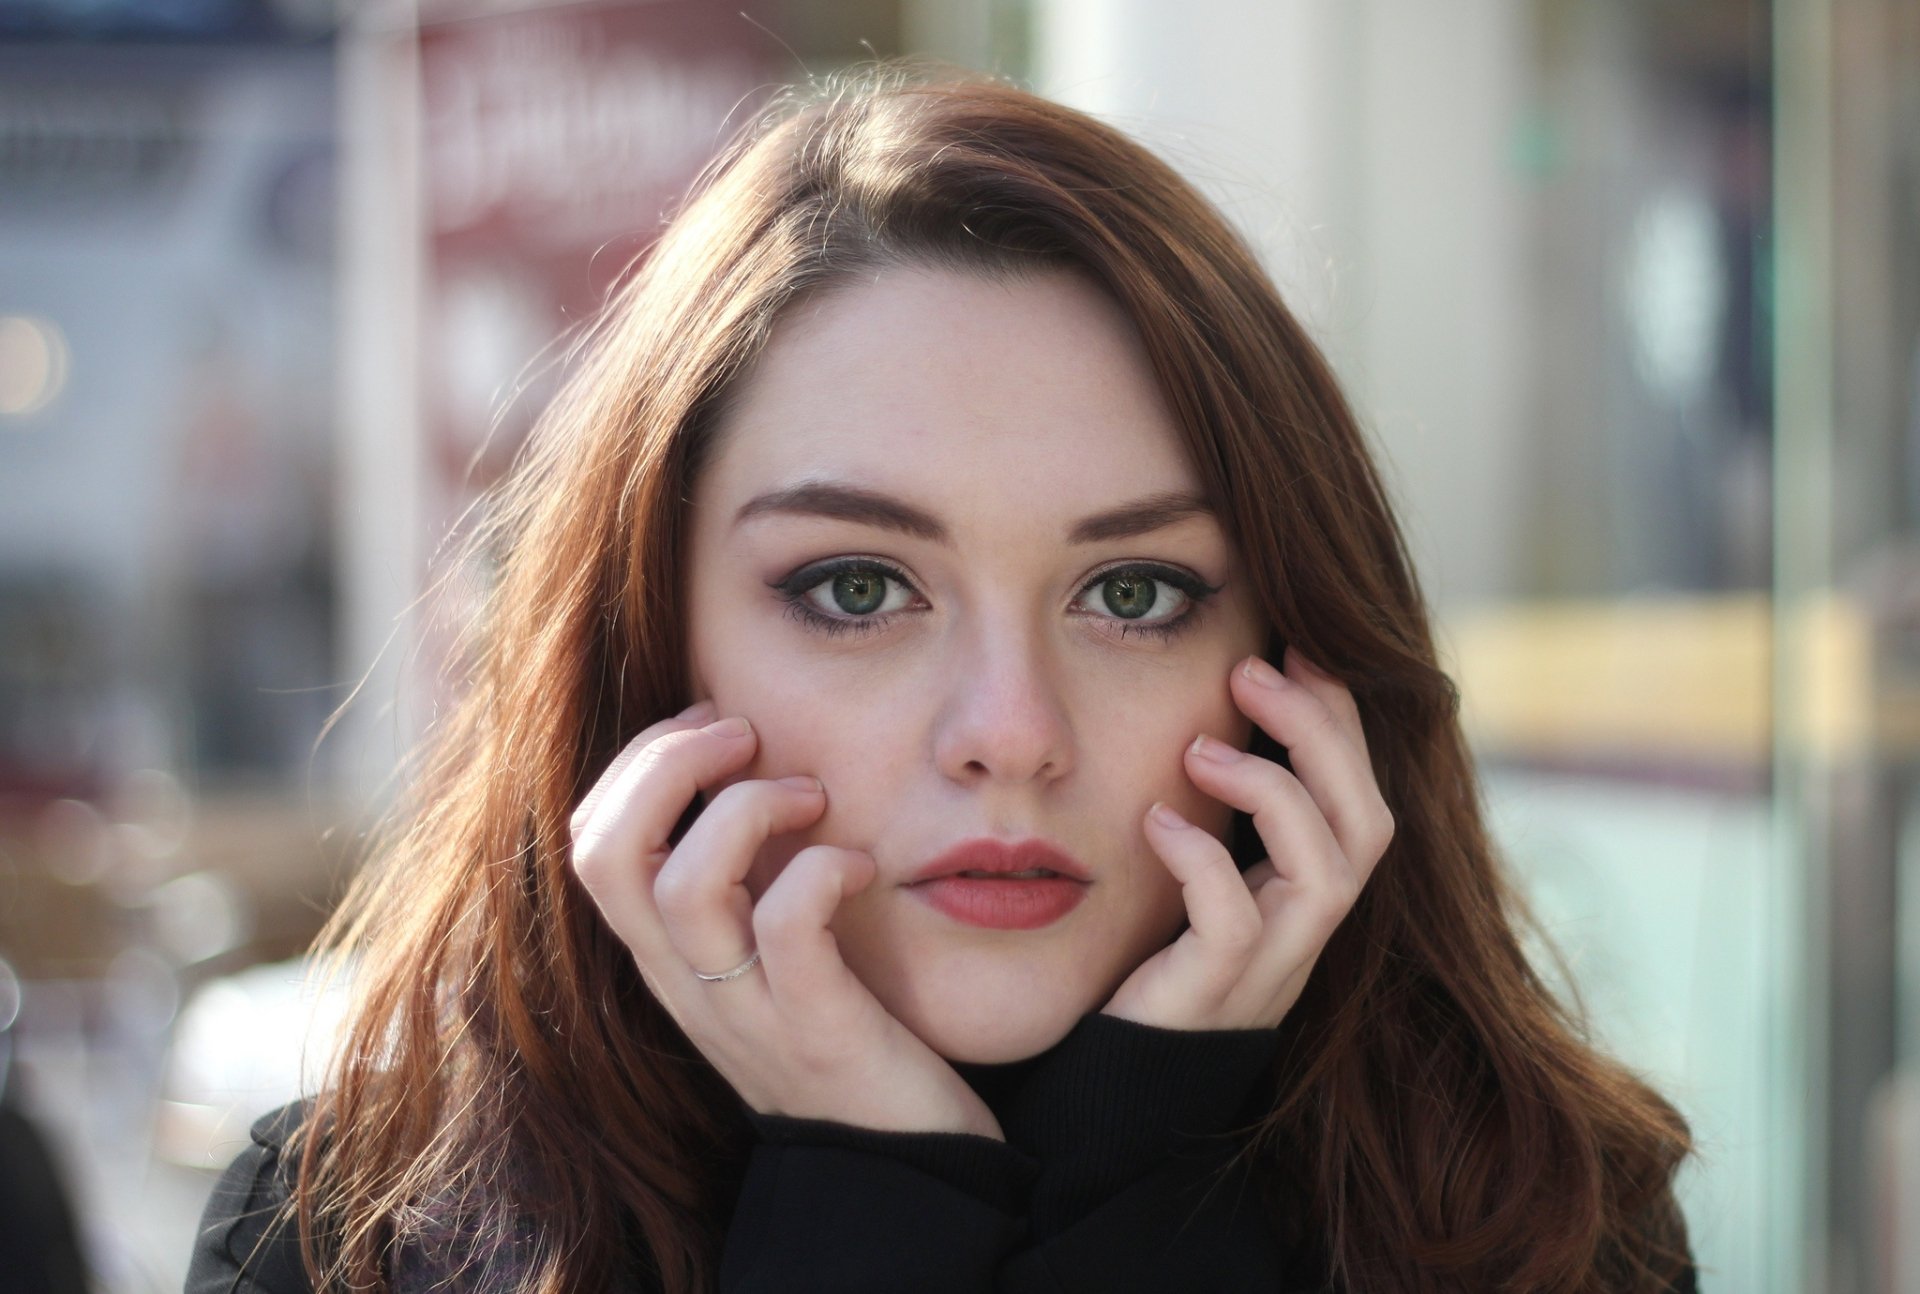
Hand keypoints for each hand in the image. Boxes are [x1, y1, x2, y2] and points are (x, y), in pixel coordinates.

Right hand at [568, 701, 1002, 1139]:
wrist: (900, 1165)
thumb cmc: (844, 1028)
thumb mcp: (769, 949)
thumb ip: (744, 877)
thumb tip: (747, 761)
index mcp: (668, 957)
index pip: (590, 842)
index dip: (638, 763)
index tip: (715, 723)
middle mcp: (685, 985)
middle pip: (605, 854)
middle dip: (665, 763)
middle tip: (744, 733)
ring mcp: (743, 1013)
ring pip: (679, 887)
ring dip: (745, 810)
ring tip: (811, 795)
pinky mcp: (814, 1033)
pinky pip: (785, 929)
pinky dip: (819, 871)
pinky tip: (859, 866)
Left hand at [1102, 649, 1392, 1031]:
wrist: (1107, 1089)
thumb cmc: (1141, 968)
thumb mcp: (1190, 880)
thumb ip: (1215, 814)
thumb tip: (1208, 712)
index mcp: (1304, 897)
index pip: (1361, 797)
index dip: (1343, 720)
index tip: (1297, 647)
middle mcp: (1304, 934)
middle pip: (1370, 824)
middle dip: (1323, 734)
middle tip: (1253, 669)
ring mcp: (1267, 972)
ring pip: (1329, 873)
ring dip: (1274, 791)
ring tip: (1198, 748)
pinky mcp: (1212, 999)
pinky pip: (1235, 923)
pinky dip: (1202, 860)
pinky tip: (1154, 822)